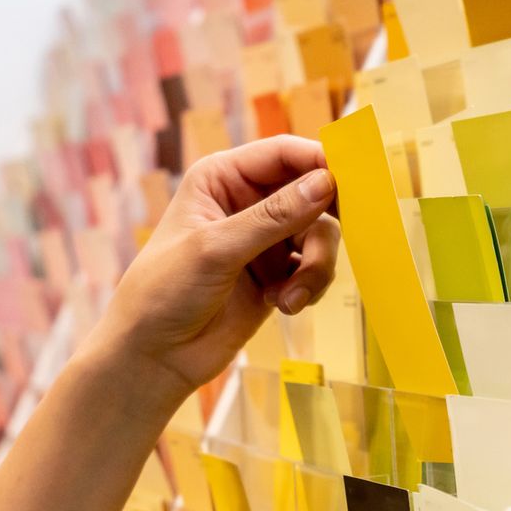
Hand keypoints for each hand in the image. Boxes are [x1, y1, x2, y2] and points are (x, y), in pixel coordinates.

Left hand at [86, 135, 340, 406]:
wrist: (155, 356)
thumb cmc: (164, 291)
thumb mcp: (217, 248)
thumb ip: (274, 217)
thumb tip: (326, 183)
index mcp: (223, 178)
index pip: (284, 154)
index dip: (321, 162)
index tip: (355, 183)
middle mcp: (248, 202)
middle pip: (313, 195)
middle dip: (322, 227)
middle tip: (329, 248)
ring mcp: (265, 240)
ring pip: (320, 237)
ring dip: (315, 268)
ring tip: (291, 297)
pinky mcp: (278, 274)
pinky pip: (316, 269)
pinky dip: (309, 288)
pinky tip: (282, 305)